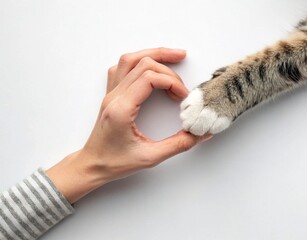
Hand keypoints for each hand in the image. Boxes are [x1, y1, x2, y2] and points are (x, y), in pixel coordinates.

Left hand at [46, 48, 211, 202]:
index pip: (149, 78)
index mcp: (122, 109)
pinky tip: (151, 69)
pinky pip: (122, 68)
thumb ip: (179, 145)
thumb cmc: (115, 163)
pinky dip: (139, 62)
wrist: (92, 165)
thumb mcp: (150, 157)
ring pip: (130, 59)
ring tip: (173, 57)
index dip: (172, 82)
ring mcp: (110, 93)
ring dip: (153, 55)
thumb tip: (202, 134)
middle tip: (183, 86)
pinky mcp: (111, 94)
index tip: (183, 97)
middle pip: (142, 64)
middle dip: (168, 70)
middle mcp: (114, 96)